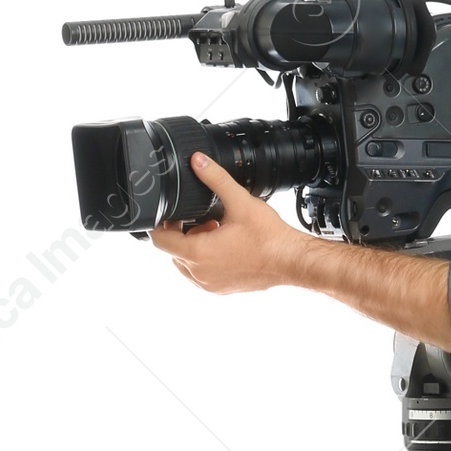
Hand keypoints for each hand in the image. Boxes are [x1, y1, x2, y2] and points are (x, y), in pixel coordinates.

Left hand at [150, 150, 310, 293]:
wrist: (291, 261)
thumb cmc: (268, 238)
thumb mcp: (239, 201)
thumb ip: (215, 178)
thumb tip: (198, 161)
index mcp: (198, 253)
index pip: (160, 240)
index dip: (161, 223)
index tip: (173, 214)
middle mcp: (200, 273)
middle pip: (173, 251)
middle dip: (182, 233)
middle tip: (205, 219)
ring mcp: (210, 284)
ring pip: (187, 263)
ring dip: (194, 246)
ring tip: (217, 231)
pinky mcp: (221, 289)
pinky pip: (201, 274)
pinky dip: (206, 260)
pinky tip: (225, 246)